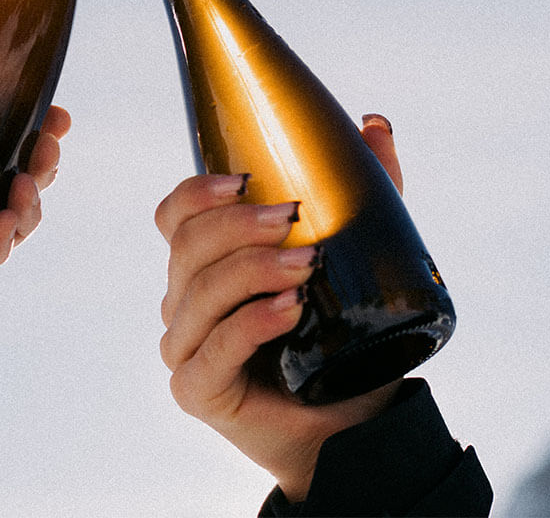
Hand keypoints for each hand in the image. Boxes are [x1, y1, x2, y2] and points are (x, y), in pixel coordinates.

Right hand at [155, 115, 402, 502]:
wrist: (355, 426)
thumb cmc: (343, 339)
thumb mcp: (358, 254)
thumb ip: (364, 192)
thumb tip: (375, 123)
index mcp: (205, 264)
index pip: (174, 216)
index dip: (196, 192)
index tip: (244, 180)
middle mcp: (184, 300)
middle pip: (186, 246)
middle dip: (236, 225)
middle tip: (290, 218)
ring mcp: (185, 346)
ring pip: (198, 291)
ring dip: (251, 270)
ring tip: (305, 267)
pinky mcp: (198, 390)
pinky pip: (215, 347)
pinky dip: (251, 323)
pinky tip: (289, 311)